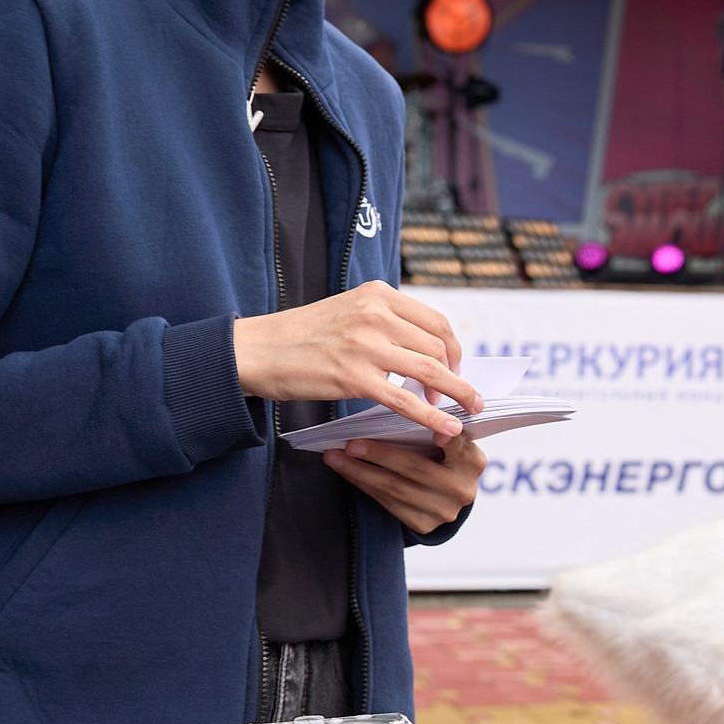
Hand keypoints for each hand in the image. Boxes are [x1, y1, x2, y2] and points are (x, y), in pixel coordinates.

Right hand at [234, 280, 481, 438]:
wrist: (258, 350)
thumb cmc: (304, 335)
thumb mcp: (350, 310)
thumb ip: (387, 321)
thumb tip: (428, 348)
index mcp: (378, 294)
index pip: (436, 321)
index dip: (454, 349)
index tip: (456, 368)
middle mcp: (375, 314)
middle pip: (438, 346)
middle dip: (455, 375)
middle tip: (458, 396)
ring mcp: (365, 345)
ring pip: (429, 371)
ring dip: (454, 394)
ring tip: (465, 411)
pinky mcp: (353, 377)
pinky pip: (404, 400)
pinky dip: (431, 416)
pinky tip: (446, 428)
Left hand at [327, 434, 483, 535]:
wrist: (447, 496)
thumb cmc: (442, 457)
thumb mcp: (449, 442)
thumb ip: (436, 427)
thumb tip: (404, 407)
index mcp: (472, 462)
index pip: (461, 448)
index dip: (451, 442)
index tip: (438, 432)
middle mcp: (461, 489)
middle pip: (415, 468)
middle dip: (379, 454)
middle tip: (352, 443)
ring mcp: (442, 510)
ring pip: (394, 488)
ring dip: (360, 471)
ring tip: (335, 457)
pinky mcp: (424, 524)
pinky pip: (387, 503)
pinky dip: (364, 485)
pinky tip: (347, 472)